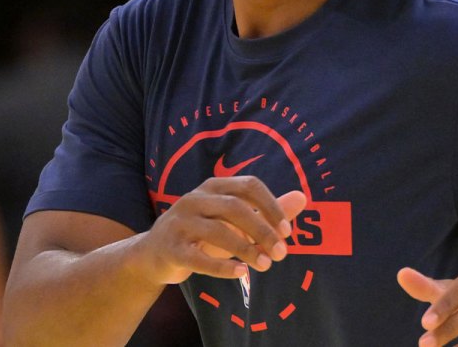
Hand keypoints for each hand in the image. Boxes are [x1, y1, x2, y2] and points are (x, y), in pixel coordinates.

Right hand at [134, 176, 305, 284]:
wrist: (154, 254)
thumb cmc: (201, 234)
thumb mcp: (233, 221)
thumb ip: (265, 211)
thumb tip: (303, 198)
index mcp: (213, 186)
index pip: (249, 185)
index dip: (271, 206)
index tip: (287, 231)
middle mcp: (195, 198)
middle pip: (236, 207)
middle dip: (263, 231)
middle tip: (281, 253)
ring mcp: (180, 223)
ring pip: (219, 231)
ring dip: (247, 249)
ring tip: (265, 265)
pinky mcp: (171, 248)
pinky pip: (199, 258)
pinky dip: (222, 266)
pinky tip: (241, 273)